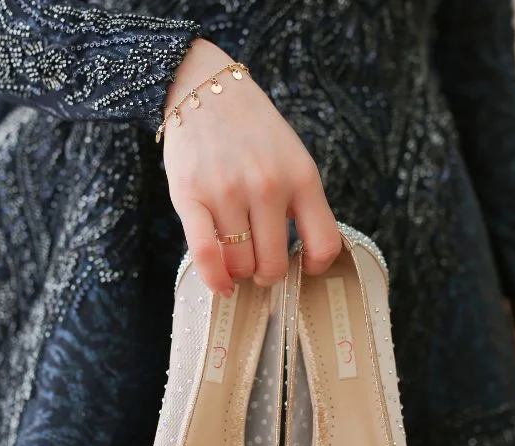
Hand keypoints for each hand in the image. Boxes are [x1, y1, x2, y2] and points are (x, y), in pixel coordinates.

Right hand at [162, 39, 338, 295]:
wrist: (205, 91)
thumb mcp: (291, 157)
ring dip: (238, 272)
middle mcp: (268, 187)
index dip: (315, 267)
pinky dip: (213, 278)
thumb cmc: (250, 130)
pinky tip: (220, 286)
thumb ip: (299, 200)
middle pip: (273, 263)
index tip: (303, 267)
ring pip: (239, 263)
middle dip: (267, 274)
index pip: (324, 243)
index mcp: (302, 178)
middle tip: (259, 268)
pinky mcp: (191, 197)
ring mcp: (228, 193)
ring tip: (235, 260)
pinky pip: (205, 252)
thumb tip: (300, 254)